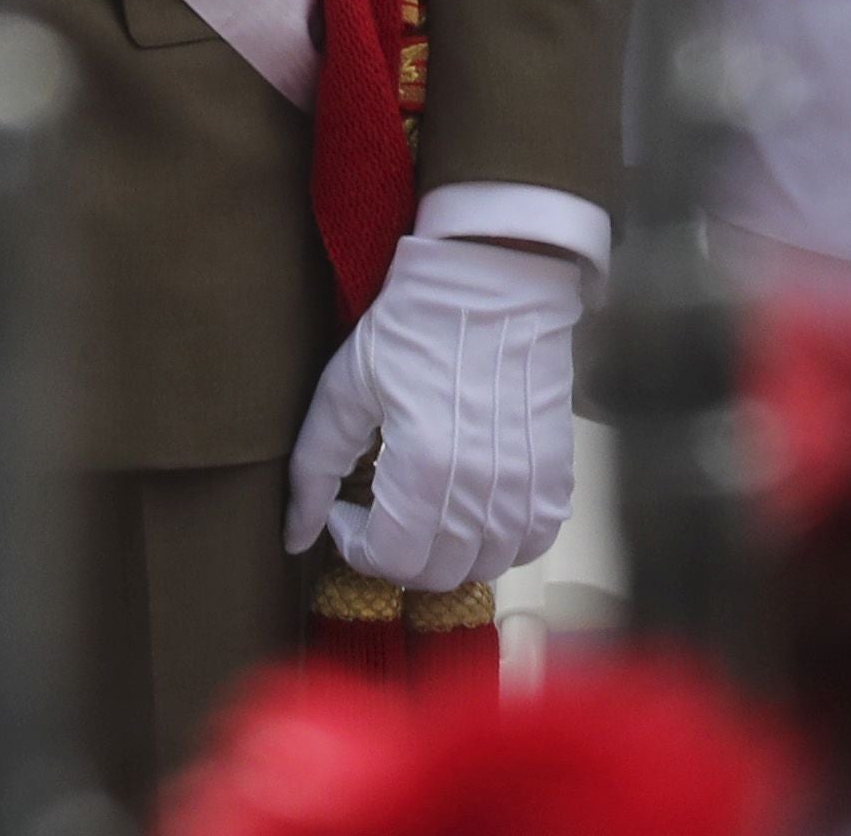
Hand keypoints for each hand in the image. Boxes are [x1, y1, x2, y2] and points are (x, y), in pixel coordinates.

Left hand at [284, 231, 587, 593]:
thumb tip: (294, 538)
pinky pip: (535, 540)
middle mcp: (483, 487)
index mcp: (425, 468)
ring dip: (450, 553)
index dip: (356, 546)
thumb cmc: (412, 325)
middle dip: (398, 554)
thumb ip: (313, 469)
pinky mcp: (557, 467)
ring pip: (487, 566)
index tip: (346, 510)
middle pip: (438, 573)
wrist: (496, 276)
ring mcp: (528, 481)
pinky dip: (504, 541)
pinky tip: (478, 507)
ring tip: (428, 511)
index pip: (390, 560)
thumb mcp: (345, 388)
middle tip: (382, 515)